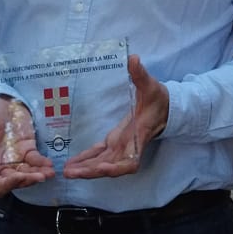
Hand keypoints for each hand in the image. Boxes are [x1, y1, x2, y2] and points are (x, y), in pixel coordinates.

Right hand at [0, 94, 53, 194]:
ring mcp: (16, 158)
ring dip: (38, 175)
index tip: (18, 177)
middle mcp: (2, 165)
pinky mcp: (28, 148)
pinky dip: (43, 164)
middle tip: (39, 176)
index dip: (7, 185)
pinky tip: (49, 164)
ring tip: (48, 172)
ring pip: (28, 173)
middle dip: (27, 181)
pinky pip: (36, 160)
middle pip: (15, 181)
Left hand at [61, 56, 165, 179]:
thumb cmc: (159, 99)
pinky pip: (99, 155)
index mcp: (138, 137)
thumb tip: (134, 59)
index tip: (102, 168)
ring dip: (85, 169)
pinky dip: (86, 160)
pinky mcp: (115, 143)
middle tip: (71, 173)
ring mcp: (121, 147)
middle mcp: (129, 147)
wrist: (165, 108)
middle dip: (91, 171)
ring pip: (102, 163)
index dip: (116, 167)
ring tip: (66, 172)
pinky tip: (72, 164)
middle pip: (110, 166)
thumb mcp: (151, 85)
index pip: (129, 160)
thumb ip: (141, 75)